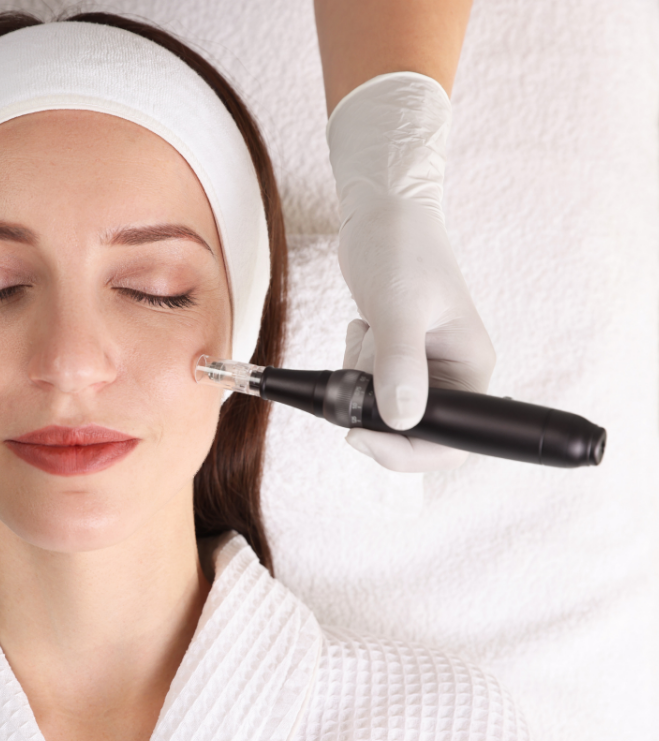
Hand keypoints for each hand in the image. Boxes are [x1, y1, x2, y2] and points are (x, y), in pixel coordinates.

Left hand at [328, 73, 495, 472]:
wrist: (382, 213)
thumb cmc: (402, 249)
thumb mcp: (399, 307)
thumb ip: (399, 365)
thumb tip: (399, 421)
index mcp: (470, 369)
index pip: (453, 440)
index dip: (408, 451)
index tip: (359, 437)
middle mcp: (451, 374)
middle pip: (413, 429)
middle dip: (375, 412)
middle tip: (347, 386)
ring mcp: (422, 367)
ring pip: (383, 407)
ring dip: (360, 383)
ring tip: (364, 334)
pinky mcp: (395, 355)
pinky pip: (368, 384)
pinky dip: (354, 366)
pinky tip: (362, 326)